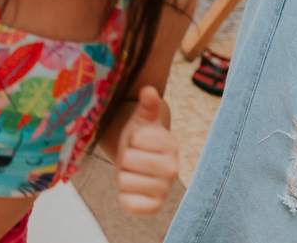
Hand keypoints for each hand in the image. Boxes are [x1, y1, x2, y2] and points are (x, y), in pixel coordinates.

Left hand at [115, 86, 178, 214]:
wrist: (139, 158)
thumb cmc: (138, 136)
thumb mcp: (140, 120)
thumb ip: (146, 106)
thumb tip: (148, 89)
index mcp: (170, 144)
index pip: (135, 141)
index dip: (129, 140)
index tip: (137, 140)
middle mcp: (172, 168)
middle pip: (128, 162)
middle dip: (124, 158)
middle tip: (132, 157)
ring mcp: (164, 189)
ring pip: (125, 182)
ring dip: (123, 176)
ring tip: (133, 170)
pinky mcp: (155, 206)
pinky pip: (132, 205)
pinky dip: (125, 198)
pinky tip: (131, 189)